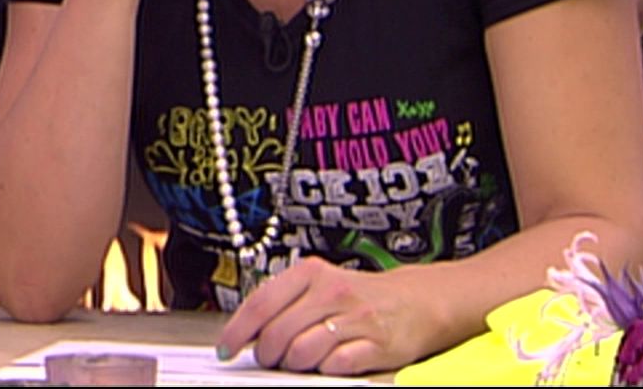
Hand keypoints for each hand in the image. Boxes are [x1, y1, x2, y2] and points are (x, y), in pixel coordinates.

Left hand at [216, 257, 444, 375]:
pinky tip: (328, 363)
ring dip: (294, 364)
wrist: (416, 301)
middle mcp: (332, 292)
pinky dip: (325, 369)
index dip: (237, 331)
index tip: (226, 349)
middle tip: (270, 360)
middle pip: (278, 333)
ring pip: (302, 352)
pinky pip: (335, 365)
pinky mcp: (377, 345)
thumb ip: (284, 304)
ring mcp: (355, 319)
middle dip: (267, 354)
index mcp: (310, 273)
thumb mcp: (318, 286)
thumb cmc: (359, 297)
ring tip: (300, 361)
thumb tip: (246, 333)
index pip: (261, 304)